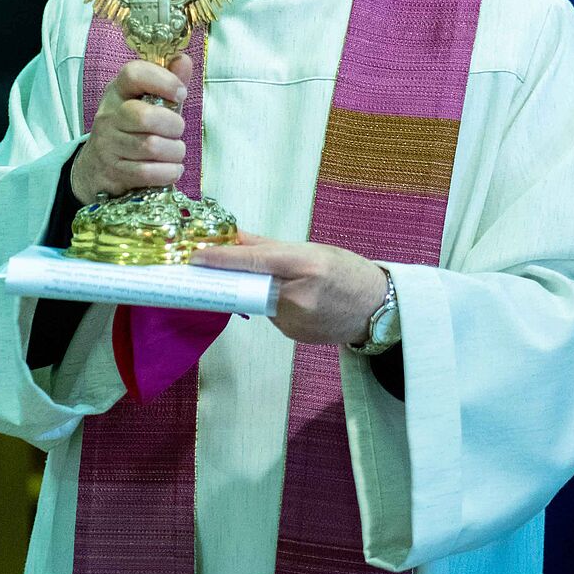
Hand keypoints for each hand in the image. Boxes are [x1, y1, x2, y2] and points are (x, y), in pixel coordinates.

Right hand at [70, 54, 191, 204]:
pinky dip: (168, 172)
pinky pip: (147, 172)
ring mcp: (108, 144)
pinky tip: (172, 169)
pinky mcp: (113, 171)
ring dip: (174, 152)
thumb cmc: (132, 129)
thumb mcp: (149, 102)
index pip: (133, 74)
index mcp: (117, 91)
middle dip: (173, 125)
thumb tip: (184, 59)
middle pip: (144, 116)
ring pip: (150, 146)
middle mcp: (108, 115)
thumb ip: (167, 82)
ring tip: (176, 152)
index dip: (162, 80)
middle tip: (178, 130)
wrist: (97, 167)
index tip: (181, 93)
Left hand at [193, 232, 388, 345]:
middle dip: (236, 277)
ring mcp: (297, 320)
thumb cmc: (345, 271)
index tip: (196, 257)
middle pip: (251, 284)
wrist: (376, 307)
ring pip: (260, 302)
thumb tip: (232, 237)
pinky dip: (276, 307)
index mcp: (305, 265)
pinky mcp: (294, 336)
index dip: (222, 259)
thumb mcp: (311, 249)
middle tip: (220, 269)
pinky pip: (273, 317)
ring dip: (261, 292)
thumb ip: (267, 246)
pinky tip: (300, 302)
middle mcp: (299, 295)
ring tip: (292, 285)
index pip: (254, 261)